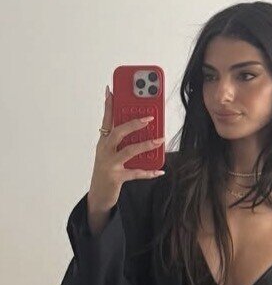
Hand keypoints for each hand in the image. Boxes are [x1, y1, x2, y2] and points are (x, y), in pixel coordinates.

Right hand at [88, 85, 165, 211]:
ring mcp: (110, 164)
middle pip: (118, 132)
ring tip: (159, 140)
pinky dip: (149, 172)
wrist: (98, 195)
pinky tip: (160, 170)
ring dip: (146, 145)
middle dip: (133, 123)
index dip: (109, 104)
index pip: (106, 119)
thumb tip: (141, 128)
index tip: (111, 90)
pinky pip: (135, 173)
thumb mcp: (110, 152)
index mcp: (103, 142)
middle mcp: (105, 151)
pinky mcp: (116, 178)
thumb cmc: (107, 171)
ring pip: (129, 151)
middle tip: (148, 118)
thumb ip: (122, 140)